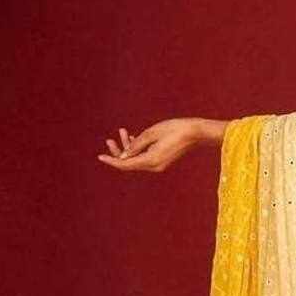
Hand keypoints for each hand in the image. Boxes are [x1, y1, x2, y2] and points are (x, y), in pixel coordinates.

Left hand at [96, 118, 219, 171]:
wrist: (196, 132)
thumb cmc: (174, 129)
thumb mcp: (151, 133)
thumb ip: (136, 144)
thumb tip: (124, 155)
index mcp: (152, 160)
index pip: (126, 164)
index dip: (112, 161)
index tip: (100, 157)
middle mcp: (154, 166)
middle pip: (130, 164)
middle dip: (119, 152)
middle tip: (109, 140)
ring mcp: (159, 164)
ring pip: (137, 159)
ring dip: (128, 148)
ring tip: (121, 132)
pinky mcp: (162, 159)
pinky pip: (144, 157)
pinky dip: (137, 149)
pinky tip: (131, 137)